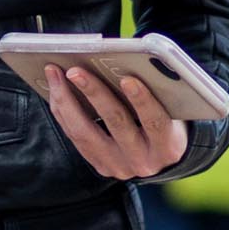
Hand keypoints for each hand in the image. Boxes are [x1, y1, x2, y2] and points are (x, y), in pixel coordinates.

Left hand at [44, 64, 188, 179]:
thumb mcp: (172, 112)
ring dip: (68, 101)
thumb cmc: (168, 122)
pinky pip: (76, 138)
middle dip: (95, 93)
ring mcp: (119, 167)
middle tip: (75, 70)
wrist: (161, 158)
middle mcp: (143, 161)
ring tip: (56, 74)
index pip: (155, 122)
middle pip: (116, 124)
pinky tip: (56, 90)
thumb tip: (124, 63)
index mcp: (168, 147)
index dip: (142, 101)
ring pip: (87, 133)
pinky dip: (64, 112)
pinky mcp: (100, 166)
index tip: (128, 79)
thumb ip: (157, 94)